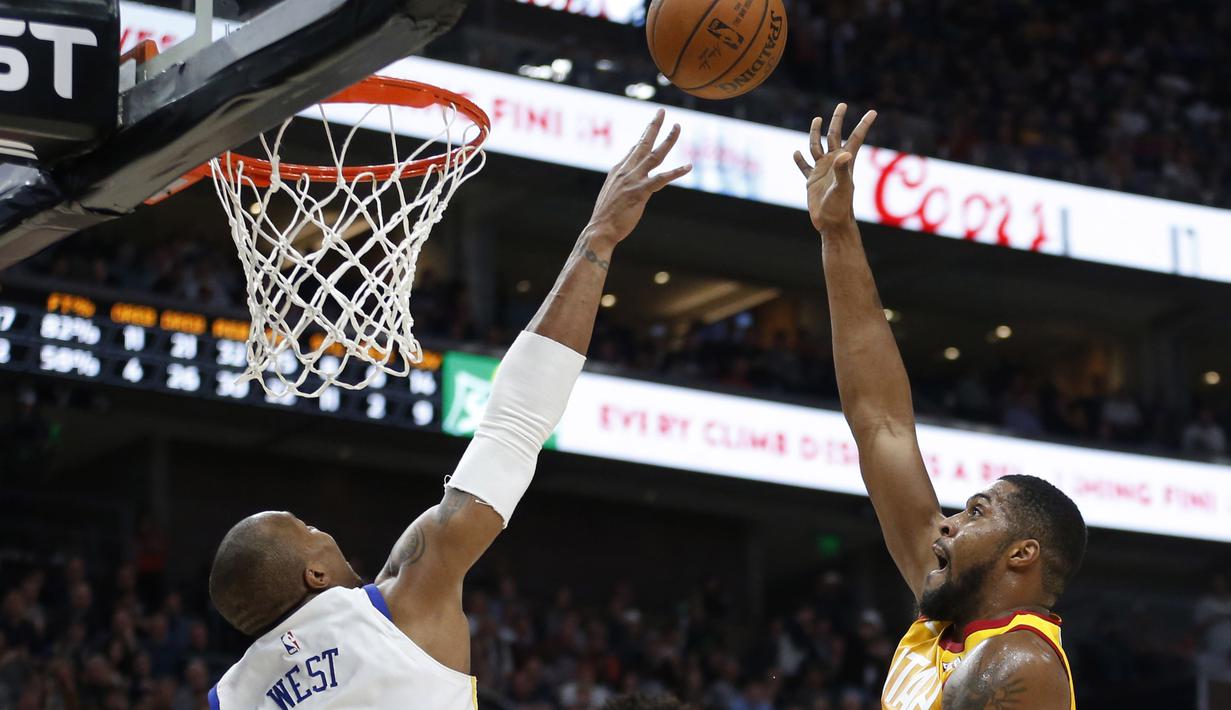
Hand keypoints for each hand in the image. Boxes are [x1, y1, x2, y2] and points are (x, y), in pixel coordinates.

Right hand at [585, 109, 692, 245]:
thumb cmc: (606, 215)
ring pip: (654, 155)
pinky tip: (688, 166)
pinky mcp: (640, 192)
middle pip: (642, 143)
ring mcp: (633, 180)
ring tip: (677, 127)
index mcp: (618, 170)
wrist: (600, 229)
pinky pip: (661, 179)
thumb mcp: (611, 192)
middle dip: (653, 126)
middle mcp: (626, 171)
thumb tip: (626, 173)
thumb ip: (620, 181)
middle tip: (662, 111)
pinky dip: (676, 172)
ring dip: (667, 140)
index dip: (644, 136)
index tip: (652, 124)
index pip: (634, 149)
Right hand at [794, 103, 876, 233]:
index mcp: (845, 161)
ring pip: (817, 147)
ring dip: (816, 133)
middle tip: (842, 104)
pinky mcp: (812, 181)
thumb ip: (842, 170)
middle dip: (838, 120)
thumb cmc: (840, 207)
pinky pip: (805, 167)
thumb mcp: (843, 187)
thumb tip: (844, 153)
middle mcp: (834, 162)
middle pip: (835, 136)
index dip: (864, 124)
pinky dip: (800, 160)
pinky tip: (797, 153)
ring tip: (817, 119)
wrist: (831, 223)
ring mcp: (822, 171)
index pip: (855, 138)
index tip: (873, 112)